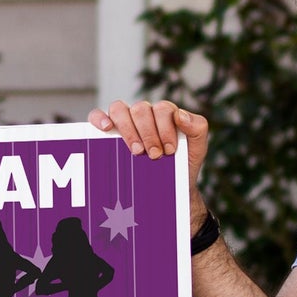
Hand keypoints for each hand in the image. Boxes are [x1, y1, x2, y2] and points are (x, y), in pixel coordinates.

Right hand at [89, 99, 208, 220]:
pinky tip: (106, 129)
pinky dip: (100, 118)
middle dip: (148, 133)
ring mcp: (125, 121)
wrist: (168, 188)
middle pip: (141, 109)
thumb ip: (198, 128)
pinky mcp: (108, 131)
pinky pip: (98, 115)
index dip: (165, 128)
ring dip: (128, 129)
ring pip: (119, 109)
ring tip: (136, 151)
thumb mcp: (197, 148)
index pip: (162, 109)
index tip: (169, 150)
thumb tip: (181, 115)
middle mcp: (144, 114)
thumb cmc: (181, 166)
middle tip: (154, 155)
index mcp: (164, 115)